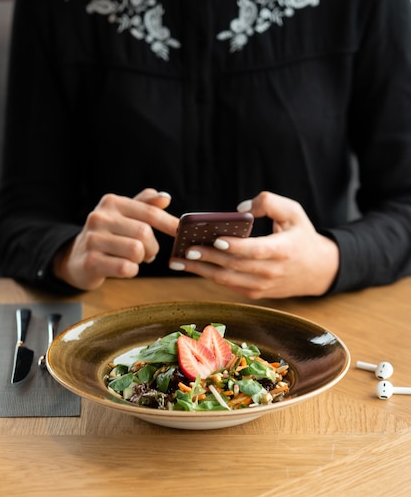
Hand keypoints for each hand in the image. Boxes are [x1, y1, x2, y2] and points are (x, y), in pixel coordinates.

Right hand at [53, 188, 178, 289]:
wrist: (76, 258)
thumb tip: (165, 197)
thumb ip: (145, 205)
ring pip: (136, 251)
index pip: (149, 212)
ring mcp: (92, 239)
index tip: (179, 231)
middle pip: (144, 233)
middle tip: (148, 254)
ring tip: (134, 260)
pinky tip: (124, 268)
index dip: (168, 223)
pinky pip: (125, 268)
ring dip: (141, 259)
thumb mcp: (124, 215)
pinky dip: (131, 270)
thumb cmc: (108, 235)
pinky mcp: (90, 261)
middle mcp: (99, 217)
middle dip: (152, 247)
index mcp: (111, 203)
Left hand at [169, 191, 339, 298]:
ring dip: (201, 270)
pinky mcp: (255, 293)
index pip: (255, 251)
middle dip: (208, 258)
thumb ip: (270, 202)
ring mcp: (263, 286)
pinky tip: (193, 266)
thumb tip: (240, 208)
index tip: (215, 239)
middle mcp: (271, 272)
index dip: (235, 246)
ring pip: (227, 280)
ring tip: (178, 261)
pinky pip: (228, 285)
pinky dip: (210, 275)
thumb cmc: (301, 236)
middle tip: (185, 249)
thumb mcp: (294, 212)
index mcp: (283, 250)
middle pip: (235, 267)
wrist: (318, 270)